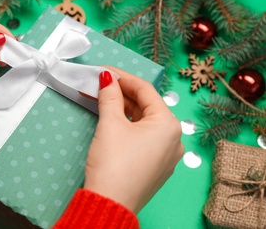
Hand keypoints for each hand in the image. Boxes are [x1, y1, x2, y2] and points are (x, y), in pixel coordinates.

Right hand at [84, 67, 183, 213]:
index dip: (123, 77)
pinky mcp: (155, 166)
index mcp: (169, 125)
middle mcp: (174, 139)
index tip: (105, 70)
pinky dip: (128, 126)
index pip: (146, 90)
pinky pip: (143, 137)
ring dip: (123, 109)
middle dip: (122, 93)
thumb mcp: (110, 125)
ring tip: (103, 98)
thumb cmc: (114, 163)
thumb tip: (107, 78)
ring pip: (144, 122)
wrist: (110, 205)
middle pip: (146, 106)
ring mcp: (166, 155)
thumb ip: (110, 97)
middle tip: (100, 83)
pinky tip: (113, 118)